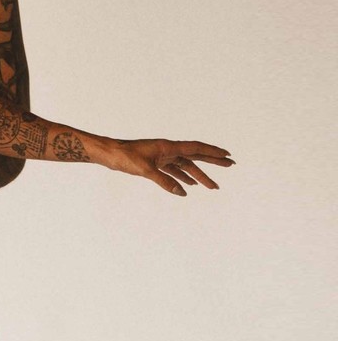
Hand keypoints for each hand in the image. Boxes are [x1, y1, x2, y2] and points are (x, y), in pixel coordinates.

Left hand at [101, 138, 234, 195]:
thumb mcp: (145, 170)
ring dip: (199, 176)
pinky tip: (189, 187)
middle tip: (230, 165)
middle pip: (196, 155)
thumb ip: (164, 181)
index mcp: (169, 147)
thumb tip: (182, 193)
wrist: (109, 153)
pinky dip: (183, 178)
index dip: (213, 152)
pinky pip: (174, 171)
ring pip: (186, 166)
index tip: (227, 156)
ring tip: (212, 187)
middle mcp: (168, 150)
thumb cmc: (125, 157)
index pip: (196, 148)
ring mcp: (162, 156)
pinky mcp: (155, 163)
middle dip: (213, 162)